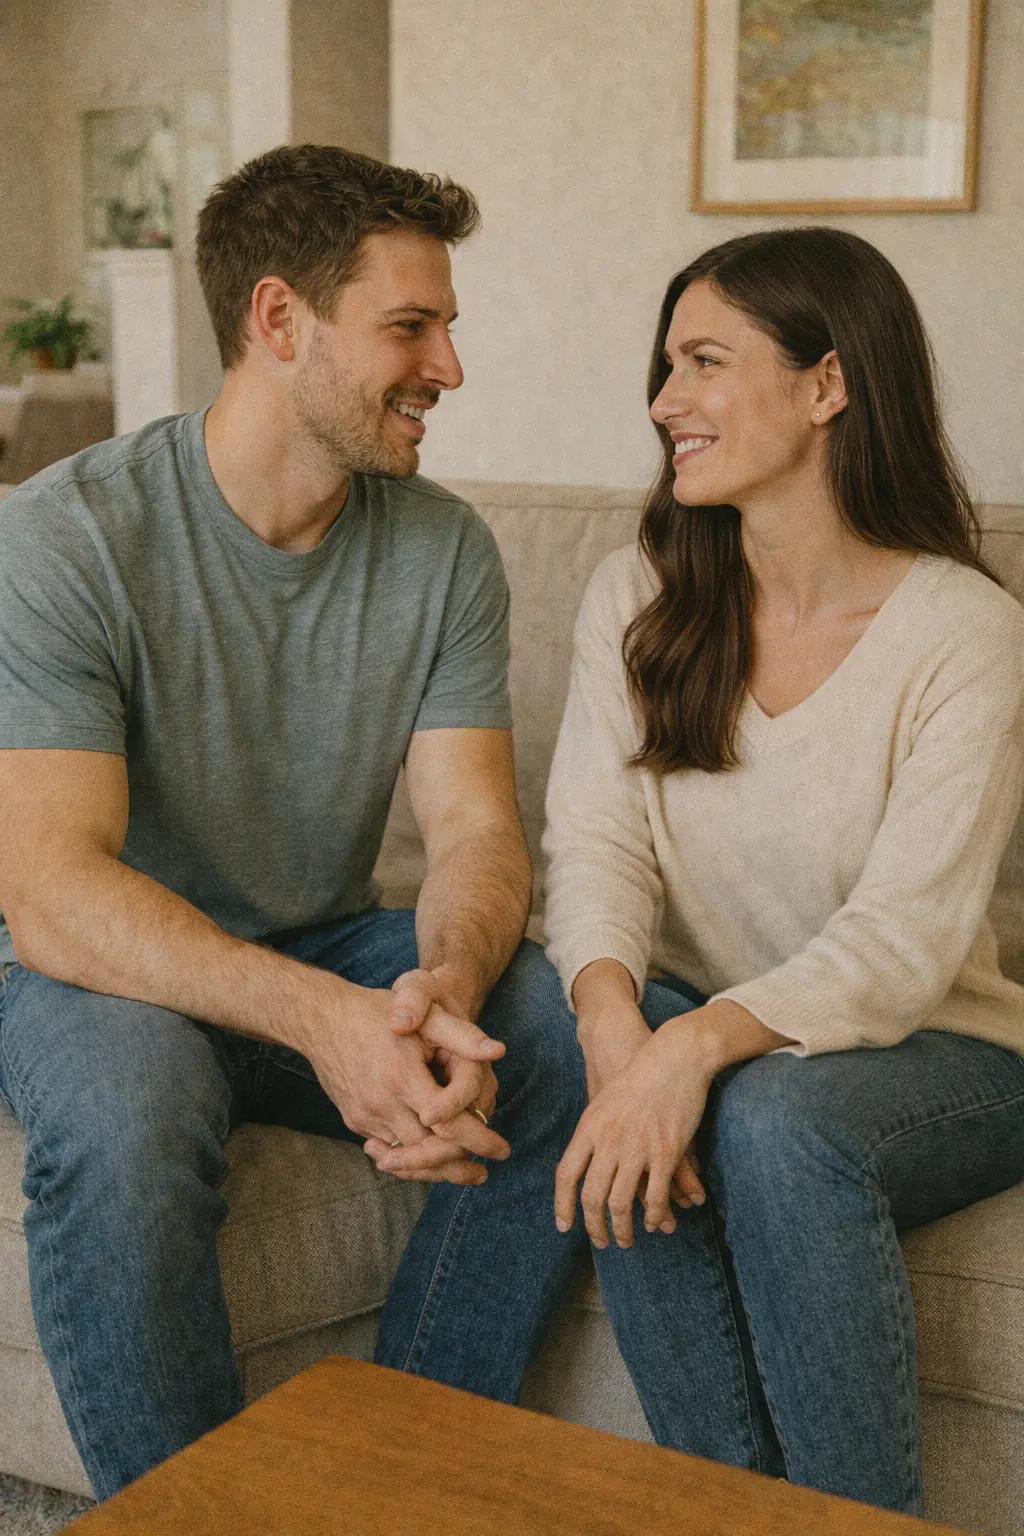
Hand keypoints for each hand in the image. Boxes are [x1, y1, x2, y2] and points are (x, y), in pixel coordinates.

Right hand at [305, 980, 507, 1183]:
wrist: (322, 1019)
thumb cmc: (377, 1011)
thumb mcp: (424, 1016)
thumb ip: (462, 1036)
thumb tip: (498, 1051)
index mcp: (403, 1077)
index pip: (449, 1124)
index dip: (479, 1139)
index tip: (502, 1149)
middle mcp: (382, 1103)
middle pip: (428, 1151)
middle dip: (459, 1166)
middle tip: (483, 1172)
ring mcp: (364, 1115)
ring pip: (406, 1157)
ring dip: (435, 1168)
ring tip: (463, 1172)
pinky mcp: (354, 1120)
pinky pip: (387, 1149)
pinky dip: (409, 1158)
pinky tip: (428, 1159)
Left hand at [554, 1014, 711, 1248]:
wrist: (673, 1056)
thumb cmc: (639, 1075)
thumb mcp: (604, 1100)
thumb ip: (594, 1131)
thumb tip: (585, 1158)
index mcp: (589, 1127)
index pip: (566, 1174)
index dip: (562, 1205)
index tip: (564, 1226)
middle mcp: (608, 1140)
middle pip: (592, 1196)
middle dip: (594, 1227)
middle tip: (601, 1241)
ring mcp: (637, 1148)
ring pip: (621, 1204)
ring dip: (623, 1229)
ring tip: (626, 1240)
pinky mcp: (666, 1152)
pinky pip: (656, 1196)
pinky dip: (654, 1215)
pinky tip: (654, 1222)